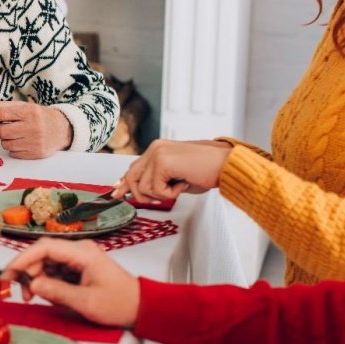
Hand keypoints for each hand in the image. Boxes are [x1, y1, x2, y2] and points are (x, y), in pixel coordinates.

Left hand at [0, 101, 72, 158]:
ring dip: (5, 139)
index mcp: (29, 112)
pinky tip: (23, 142)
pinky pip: (13, 153)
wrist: (61, 129)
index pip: (1, 114)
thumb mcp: (23, 107)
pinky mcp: (35, 154)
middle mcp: (33, 127)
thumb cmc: (38, 116)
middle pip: (1, 132)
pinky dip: (13, 148)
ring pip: (5, 144)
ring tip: (17, 134)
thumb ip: (2, 106)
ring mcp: (34, 142)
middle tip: (1, 127)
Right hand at [4, 239, 139, 327]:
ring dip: (35, 278)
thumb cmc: (119, 304)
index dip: (22, 259)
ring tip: (33, 296)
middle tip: (19, 292)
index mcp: (82, 253)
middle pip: (42, 253)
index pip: (44, 247)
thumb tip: (33, 284)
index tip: (8, 274)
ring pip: (45, 262)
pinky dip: (45, 281)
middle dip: (27, 271)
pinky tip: (46, 294)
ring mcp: (78, 258)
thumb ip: (57, 292)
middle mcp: (79, 250)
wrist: (140, 307)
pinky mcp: (77, 267)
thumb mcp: (86, 302)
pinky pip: (53, 270)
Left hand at [115, 139, 232, 204]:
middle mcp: (154, 149)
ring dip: (163, 194)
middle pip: (132, 178)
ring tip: (181, 184)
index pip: (133, 168)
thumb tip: (140, 192)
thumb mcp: (176, 177)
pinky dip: (171, 193)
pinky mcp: (162, 162)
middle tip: (167, 195)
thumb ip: (158, 180)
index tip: (117, 192)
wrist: (226, 165)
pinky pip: (156, 190)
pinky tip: (184, 183)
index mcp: (157, 149)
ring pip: (143, 188)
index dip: (124, 182)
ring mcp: (157, 153)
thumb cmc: (207, 171)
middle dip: (143, 194)